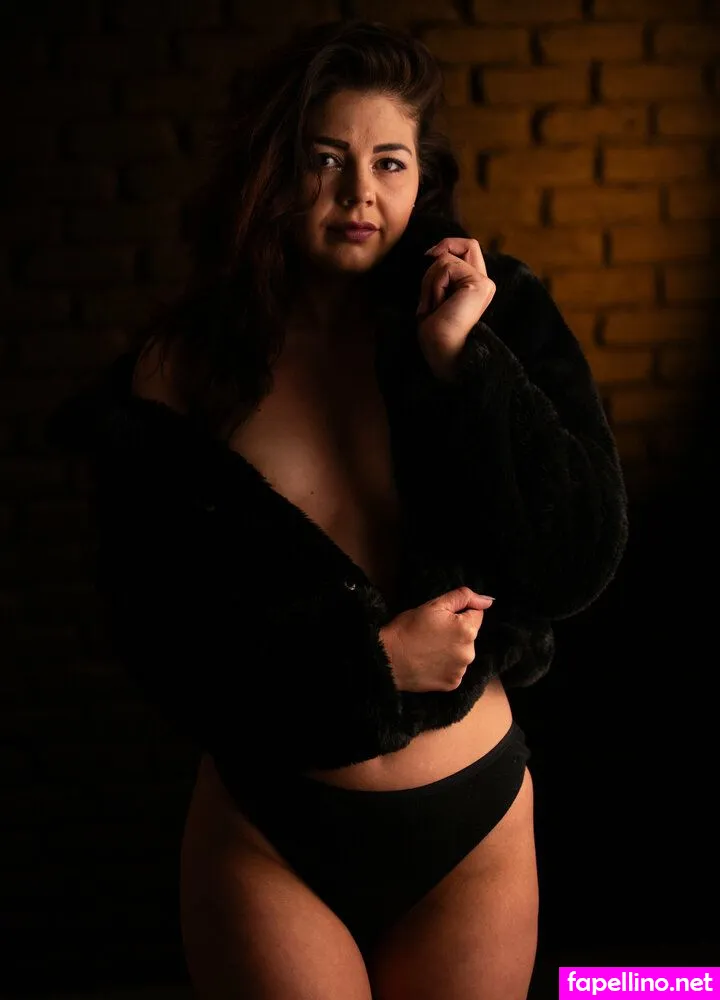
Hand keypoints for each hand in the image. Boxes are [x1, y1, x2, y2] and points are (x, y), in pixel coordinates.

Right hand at [379, 587, 494, 692]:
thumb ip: (463, 597)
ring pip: (462, 653)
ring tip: (429, 648)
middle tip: (432, 633)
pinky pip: (455, 670)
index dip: (458, 613)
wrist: (387, 658)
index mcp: (467, 630)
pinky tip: (430, 662)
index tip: (441, 618)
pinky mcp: (452, 684)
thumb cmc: (408, 628)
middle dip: (456, 632)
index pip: (476, 614)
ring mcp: (461, 670)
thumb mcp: (434, 605)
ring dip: (452, 650)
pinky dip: (446, 666)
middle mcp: (469, 652)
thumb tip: (487, 601)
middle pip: (470, 635)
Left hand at [416, 237, 495, 379]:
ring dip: (429, 282)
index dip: (447, 246)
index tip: (428, 257)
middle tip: (429, 288)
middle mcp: (485, 283)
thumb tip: (436, 252)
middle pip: (467, 244)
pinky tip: (437, 307)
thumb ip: (443, 273)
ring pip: (447, 258)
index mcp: (476, 286)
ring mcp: (485, 283)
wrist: (440, 353)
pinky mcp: (480, 284)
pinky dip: (433, 286)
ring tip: (432, 306)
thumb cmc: (434, 332)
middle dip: (439, 257)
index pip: (468, 248)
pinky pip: (446, 267)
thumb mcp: (436, 294)